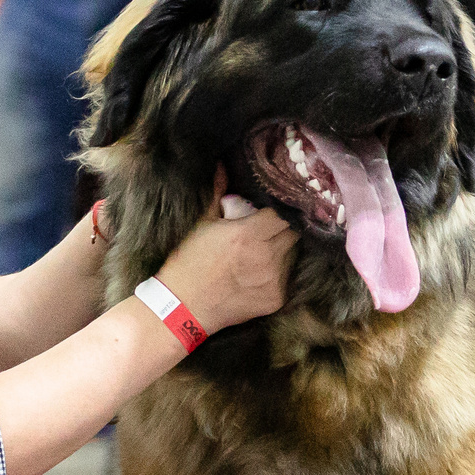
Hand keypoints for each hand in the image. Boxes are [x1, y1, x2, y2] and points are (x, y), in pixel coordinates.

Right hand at [153, 169, 295, 332]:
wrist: (182, 308)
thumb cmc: (187, 263)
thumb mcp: (200, 224)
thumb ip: (217, 193)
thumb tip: (221, 166)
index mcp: (248, 234)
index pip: (283, 213)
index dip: (278, 210)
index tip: (271, 210)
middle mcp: (266, 256)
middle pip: (292, 232)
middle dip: (282, 228)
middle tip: (266, 230)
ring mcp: (273, 280)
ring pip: (292, 254)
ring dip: (281, 249)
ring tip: (260, 252)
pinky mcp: (275, 299)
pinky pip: (286, 277)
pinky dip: (277, 273)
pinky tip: (257, 273)